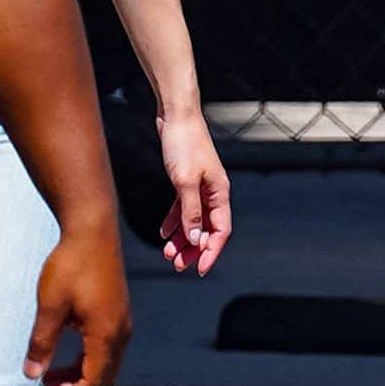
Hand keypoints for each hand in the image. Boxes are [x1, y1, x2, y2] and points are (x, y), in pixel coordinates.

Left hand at [24, 218, 131, 385]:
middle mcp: (121, 331)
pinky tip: (69, 348)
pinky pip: (109, 346)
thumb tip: (32, 375)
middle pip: (105, 375)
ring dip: (83, 373)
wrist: (93, 230)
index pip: (94, 381)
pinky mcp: (119, 311)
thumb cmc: (71, 266)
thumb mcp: (49, 308)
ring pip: (108, 362)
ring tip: (53, 372)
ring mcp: (123, 320)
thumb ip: (42, 344)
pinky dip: (90, 357)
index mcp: (106, 334)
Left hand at [157, 110, 233, 274]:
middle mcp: (214, 192)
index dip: (211, 252)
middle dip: (194, 249)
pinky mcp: (186, 180)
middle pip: (207, 229)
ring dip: (182, 238)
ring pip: (194, 220)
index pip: (221, 230)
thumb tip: (196, 238)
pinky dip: (175, 221)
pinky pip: (183, 208)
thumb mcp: (184, 182)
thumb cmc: (183, 144)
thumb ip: (190, 212)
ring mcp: (200, 186)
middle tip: (177, 265)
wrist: (176, 115)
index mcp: (220, 192)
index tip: (199, 269)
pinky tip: (164, 232)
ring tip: (167, 253)